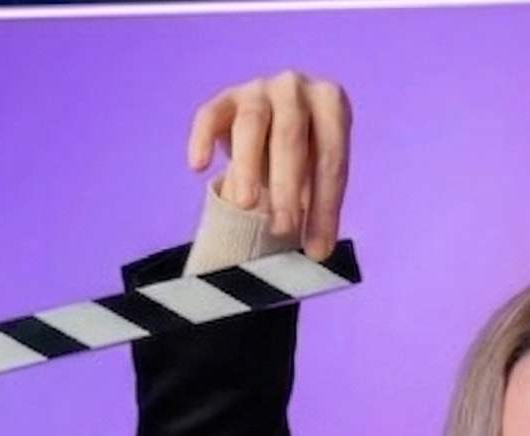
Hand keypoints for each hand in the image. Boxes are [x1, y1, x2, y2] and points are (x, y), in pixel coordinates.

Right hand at [188, 70, 349, 259]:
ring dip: (247, 166)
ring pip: (251, 124)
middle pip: (290, 136)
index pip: (331, 156)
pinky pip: (209, 115)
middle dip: (287, 185)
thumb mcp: (317, 176)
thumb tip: (318, 253)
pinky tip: (198, 167)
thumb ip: (318, 206)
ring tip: (244, 205)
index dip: (325, 204)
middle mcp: (295, 87)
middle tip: (283, 227)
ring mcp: (258, 90)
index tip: (317, 247)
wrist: (274, 124)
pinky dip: (202, 139)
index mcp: (331, 103)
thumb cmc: (304, 157)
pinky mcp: (224, 99)